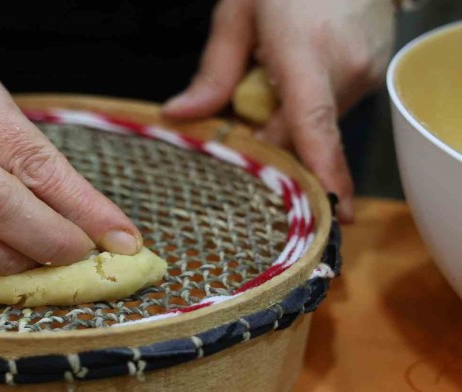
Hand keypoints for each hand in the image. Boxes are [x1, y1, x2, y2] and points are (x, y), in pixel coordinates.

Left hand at [163, 0, 395, 221]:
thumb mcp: (237, 13)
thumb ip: (213, 72)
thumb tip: (180, 117)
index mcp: (305, 52)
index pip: (313, 124)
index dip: (321, 172)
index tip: (336, 213)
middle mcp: (343, 70)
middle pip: (300, 137)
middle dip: (267, 143)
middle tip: (236, 125)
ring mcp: (364, 73)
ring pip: (313, 126)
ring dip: (284, 120)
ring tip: (266, 80)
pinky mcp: (370, 73)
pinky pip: (328, 110)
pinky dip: (303, 107)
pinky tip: (288, 77)